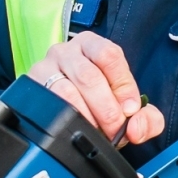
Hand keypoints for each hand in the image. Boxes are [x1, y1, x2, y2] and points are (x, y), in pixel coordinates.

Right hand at [28, 32, 164, 144]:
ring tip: (96, 132)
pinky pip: (48, 105)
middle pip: (88, 76)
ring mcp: (45, 68)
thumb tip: (137, 128)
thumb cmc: (100, 104)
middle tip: (113, 129)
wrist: (65, 112)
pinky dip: (65, 120)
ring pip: (66, 92)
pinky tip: (75, 129)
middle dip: (106, 109)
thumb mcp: (127, 107)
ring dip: (86, 117)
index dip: (123, 85)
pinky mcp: (31, 88)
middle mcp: (66, 51)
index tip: (130, 110)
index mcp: (92, 45)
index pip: (109, 55)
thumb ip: (146, 118)